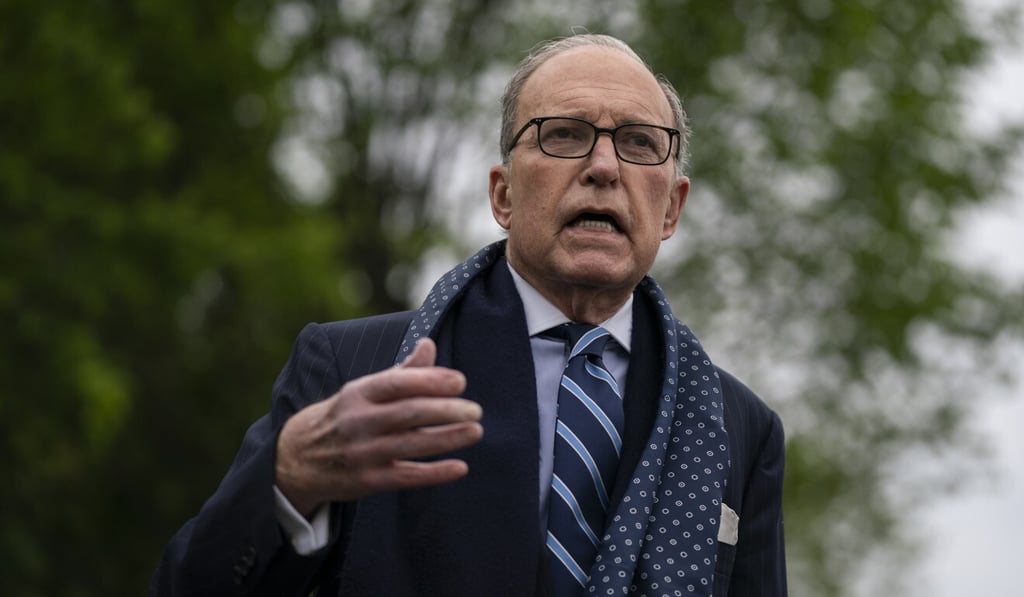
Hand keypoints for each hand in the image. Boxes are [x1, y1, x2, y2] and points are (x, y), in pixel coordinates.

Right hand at [274, 338, 482, 515]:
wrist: (298, 458)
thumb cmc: (345, 416)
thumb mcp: (364, 390)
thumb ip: (402, 372)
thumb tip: (429, 344)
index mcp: (360, 393)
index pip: (398, 383)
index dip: (430, 380)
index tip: (460, 381)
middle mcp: (360, 422)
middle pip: (409, 413)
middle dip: (446, 410)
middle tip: (476, 410)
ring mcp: (363, 453)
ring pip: (412, 445)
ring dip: (447, 438)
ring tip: (475, 431)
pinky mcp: (368, 481)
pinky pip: (407, 477)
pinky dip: (435, 473)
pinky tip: (460, 467)